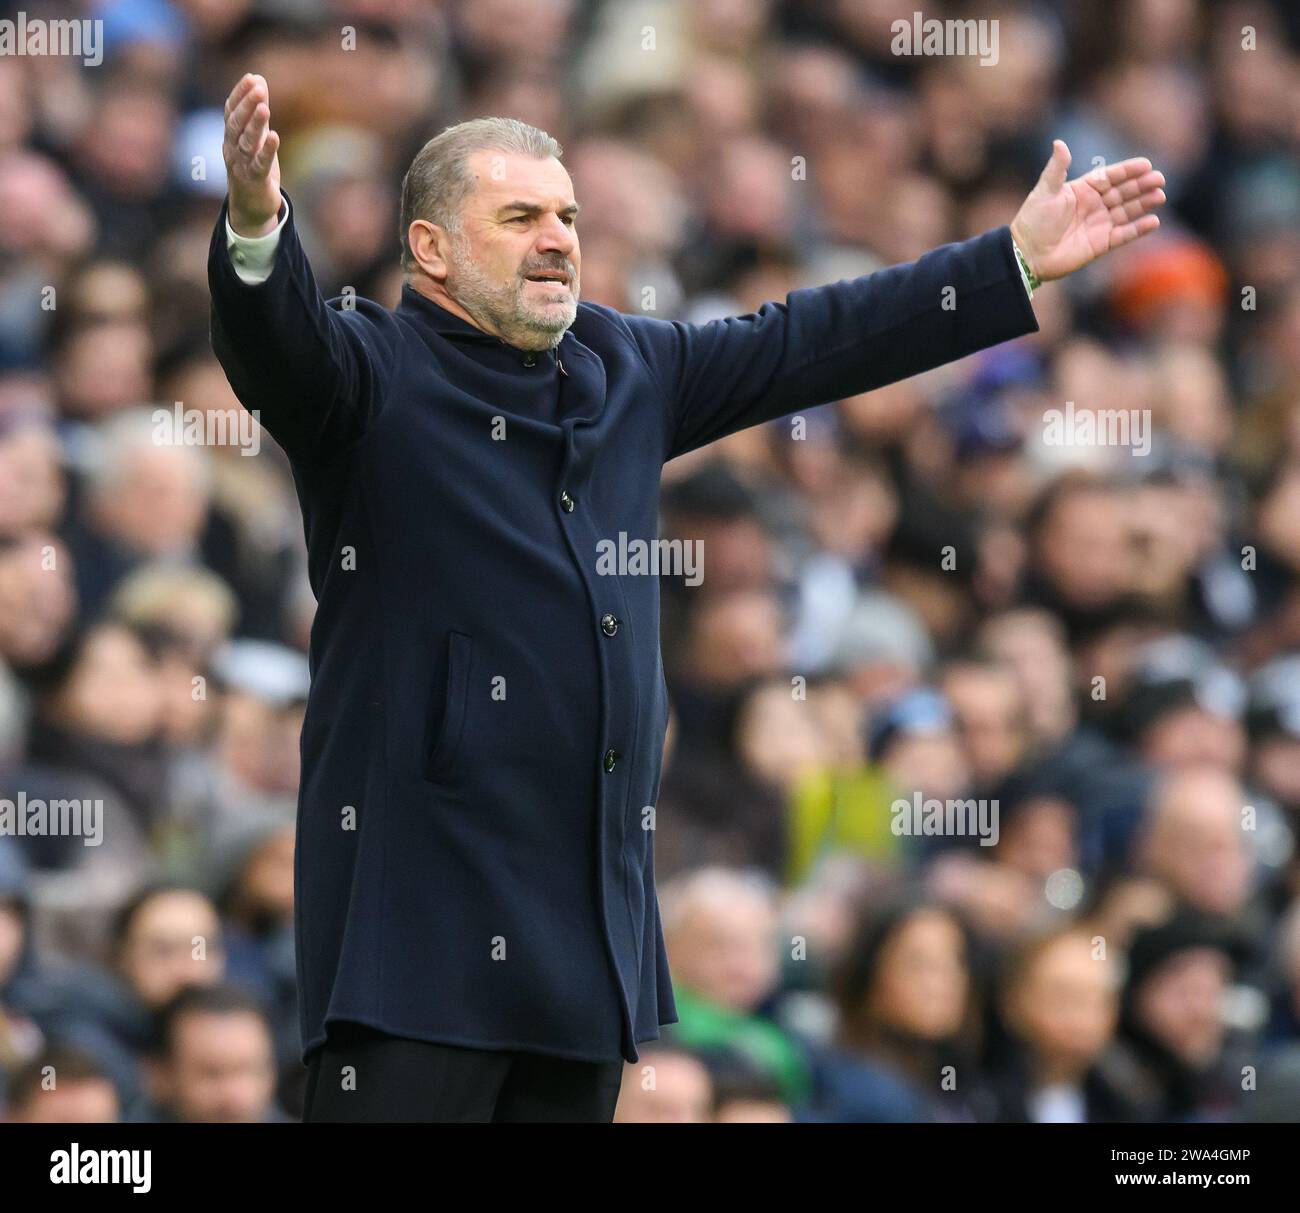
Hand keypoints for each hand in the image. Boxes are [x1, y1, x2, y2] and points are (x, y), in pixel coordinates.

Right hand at [222, 74, 281, 236]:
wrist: (250, 208)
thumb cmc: (253, 167)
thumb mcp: (255, 137)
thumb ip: (257, 111)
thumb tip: (259, 79)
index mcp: (230, 137)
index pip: (231, 112)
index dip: (240, 95)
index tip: (252, 78)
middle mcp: (232, 149)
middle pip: (236, 124)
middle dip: (246, 105)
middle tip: (258, 88)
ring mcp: (242, 166)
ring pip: (246, 142)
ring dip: (255, 124)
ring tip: (265, 107)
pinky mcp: (256, 181)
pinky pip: (260, 164)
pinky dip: (267, 151)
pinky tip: (275, 137)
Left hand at [1010, 140, 1165, 282]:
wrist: (1026, 254)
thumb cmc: (1033, 221)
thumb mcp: (1045, 191)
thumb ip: (1056, 168)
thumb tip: (1059, 143)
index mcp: (1082, 189)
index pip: (1110, 176)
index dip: (1128, 171)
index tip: (1146, 165)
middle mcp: (1093, 205)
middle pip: (1123, 192)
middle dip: (1141, 185)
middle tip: (1159, 179)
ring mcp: (1098, 224)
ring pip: (1127, 211)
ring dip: (1144, 203)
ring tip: (1160, 196)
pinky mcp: (1100, 244)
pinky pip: (1124, 235)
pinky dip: (1138, 229)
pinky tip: (1153, 221)